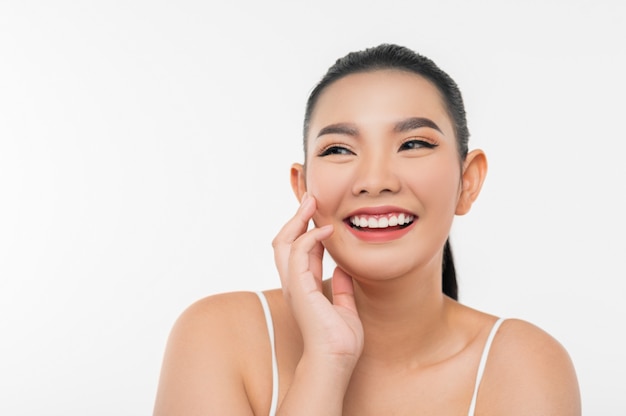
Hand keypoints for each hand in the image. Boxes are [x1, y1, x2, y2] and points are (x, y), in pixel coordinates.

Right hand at [272, 193, 363, 364]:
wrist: (335, 361)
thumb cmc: (340, 342)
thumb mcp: (345, 308)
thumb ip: (343, 288)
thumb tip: (344, 269)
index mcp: (303, 287)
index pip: (298, 251)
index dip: (305, 230)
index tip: (318, 214)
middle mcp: (294, 284)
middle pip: (284, 242)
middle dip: (296, 219)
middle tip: (310, 199)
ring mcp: (294, 285)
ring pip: (284, 243)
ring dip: (297, 220)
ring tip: (312, 203)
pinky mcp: (299, 287)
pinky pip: (298, 253)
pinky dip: (310, 237)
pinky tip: (326, 230)